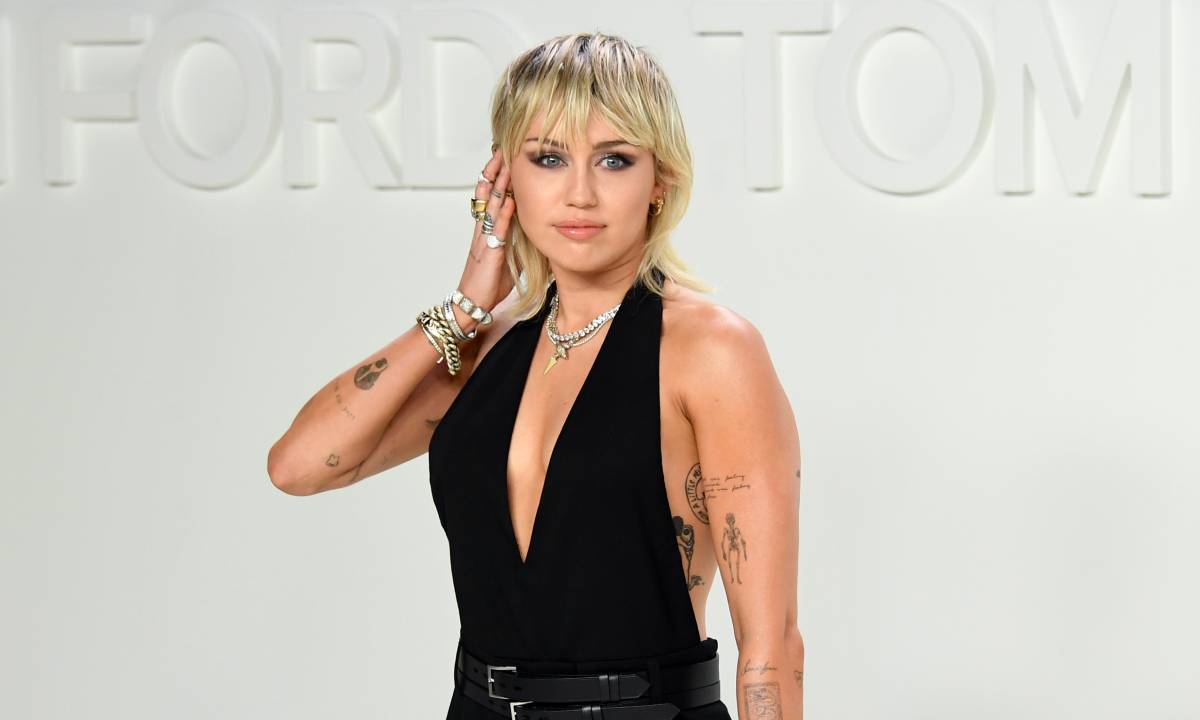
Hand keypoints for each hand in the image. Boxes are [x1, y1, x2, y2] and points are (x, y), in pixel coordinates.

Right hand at [455, 147, 515, 332]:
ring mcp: (485, 239)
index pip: (489, 196)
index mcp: (487, 230)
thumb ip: (519, 243)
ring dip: (498, 184)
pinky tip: (510, 199)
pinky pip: (497, 230)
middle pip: (486, 193)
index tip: (504, 158)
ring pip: (490, 206)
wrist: (474, 303)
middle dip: (494, 171)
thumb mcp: (510, 258)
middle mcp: (484, 230)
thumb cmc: (491, 283)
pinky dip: (504, 213)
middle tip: (501, 148)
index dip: (495, 177)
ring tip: (505, 164)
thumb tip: (535, 234)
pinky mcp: (490, 253)